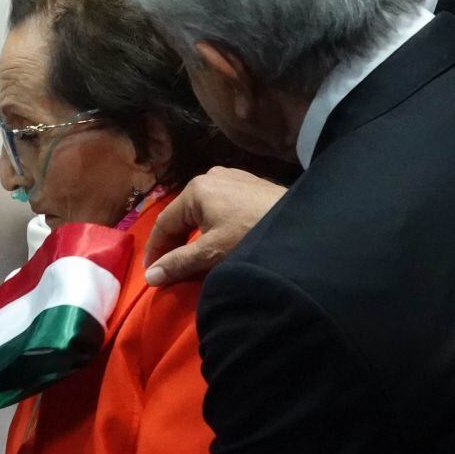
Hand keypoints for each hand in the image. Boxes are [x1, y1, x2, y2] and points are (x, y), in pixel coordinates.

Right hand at [143, 168, 287, 286]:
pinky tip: (221, 242)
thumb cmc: (252, 235)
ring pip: (203, 211)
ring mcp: (234, 178)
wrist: (304, 226)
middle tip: (171, 269)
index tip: (151, 273)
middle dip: (176, 243)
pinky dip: (215, 226)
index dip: (155, 250)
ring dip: (196, 235)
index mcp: (196, 189)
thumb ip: (179, 263)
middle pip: (184, 215)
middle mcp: (211, 176)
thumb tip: (150, 276)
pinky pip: (222, 207)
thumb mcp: (212, 253)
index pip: (165, 223)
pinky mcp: (252, 185)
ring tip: (194, 258)